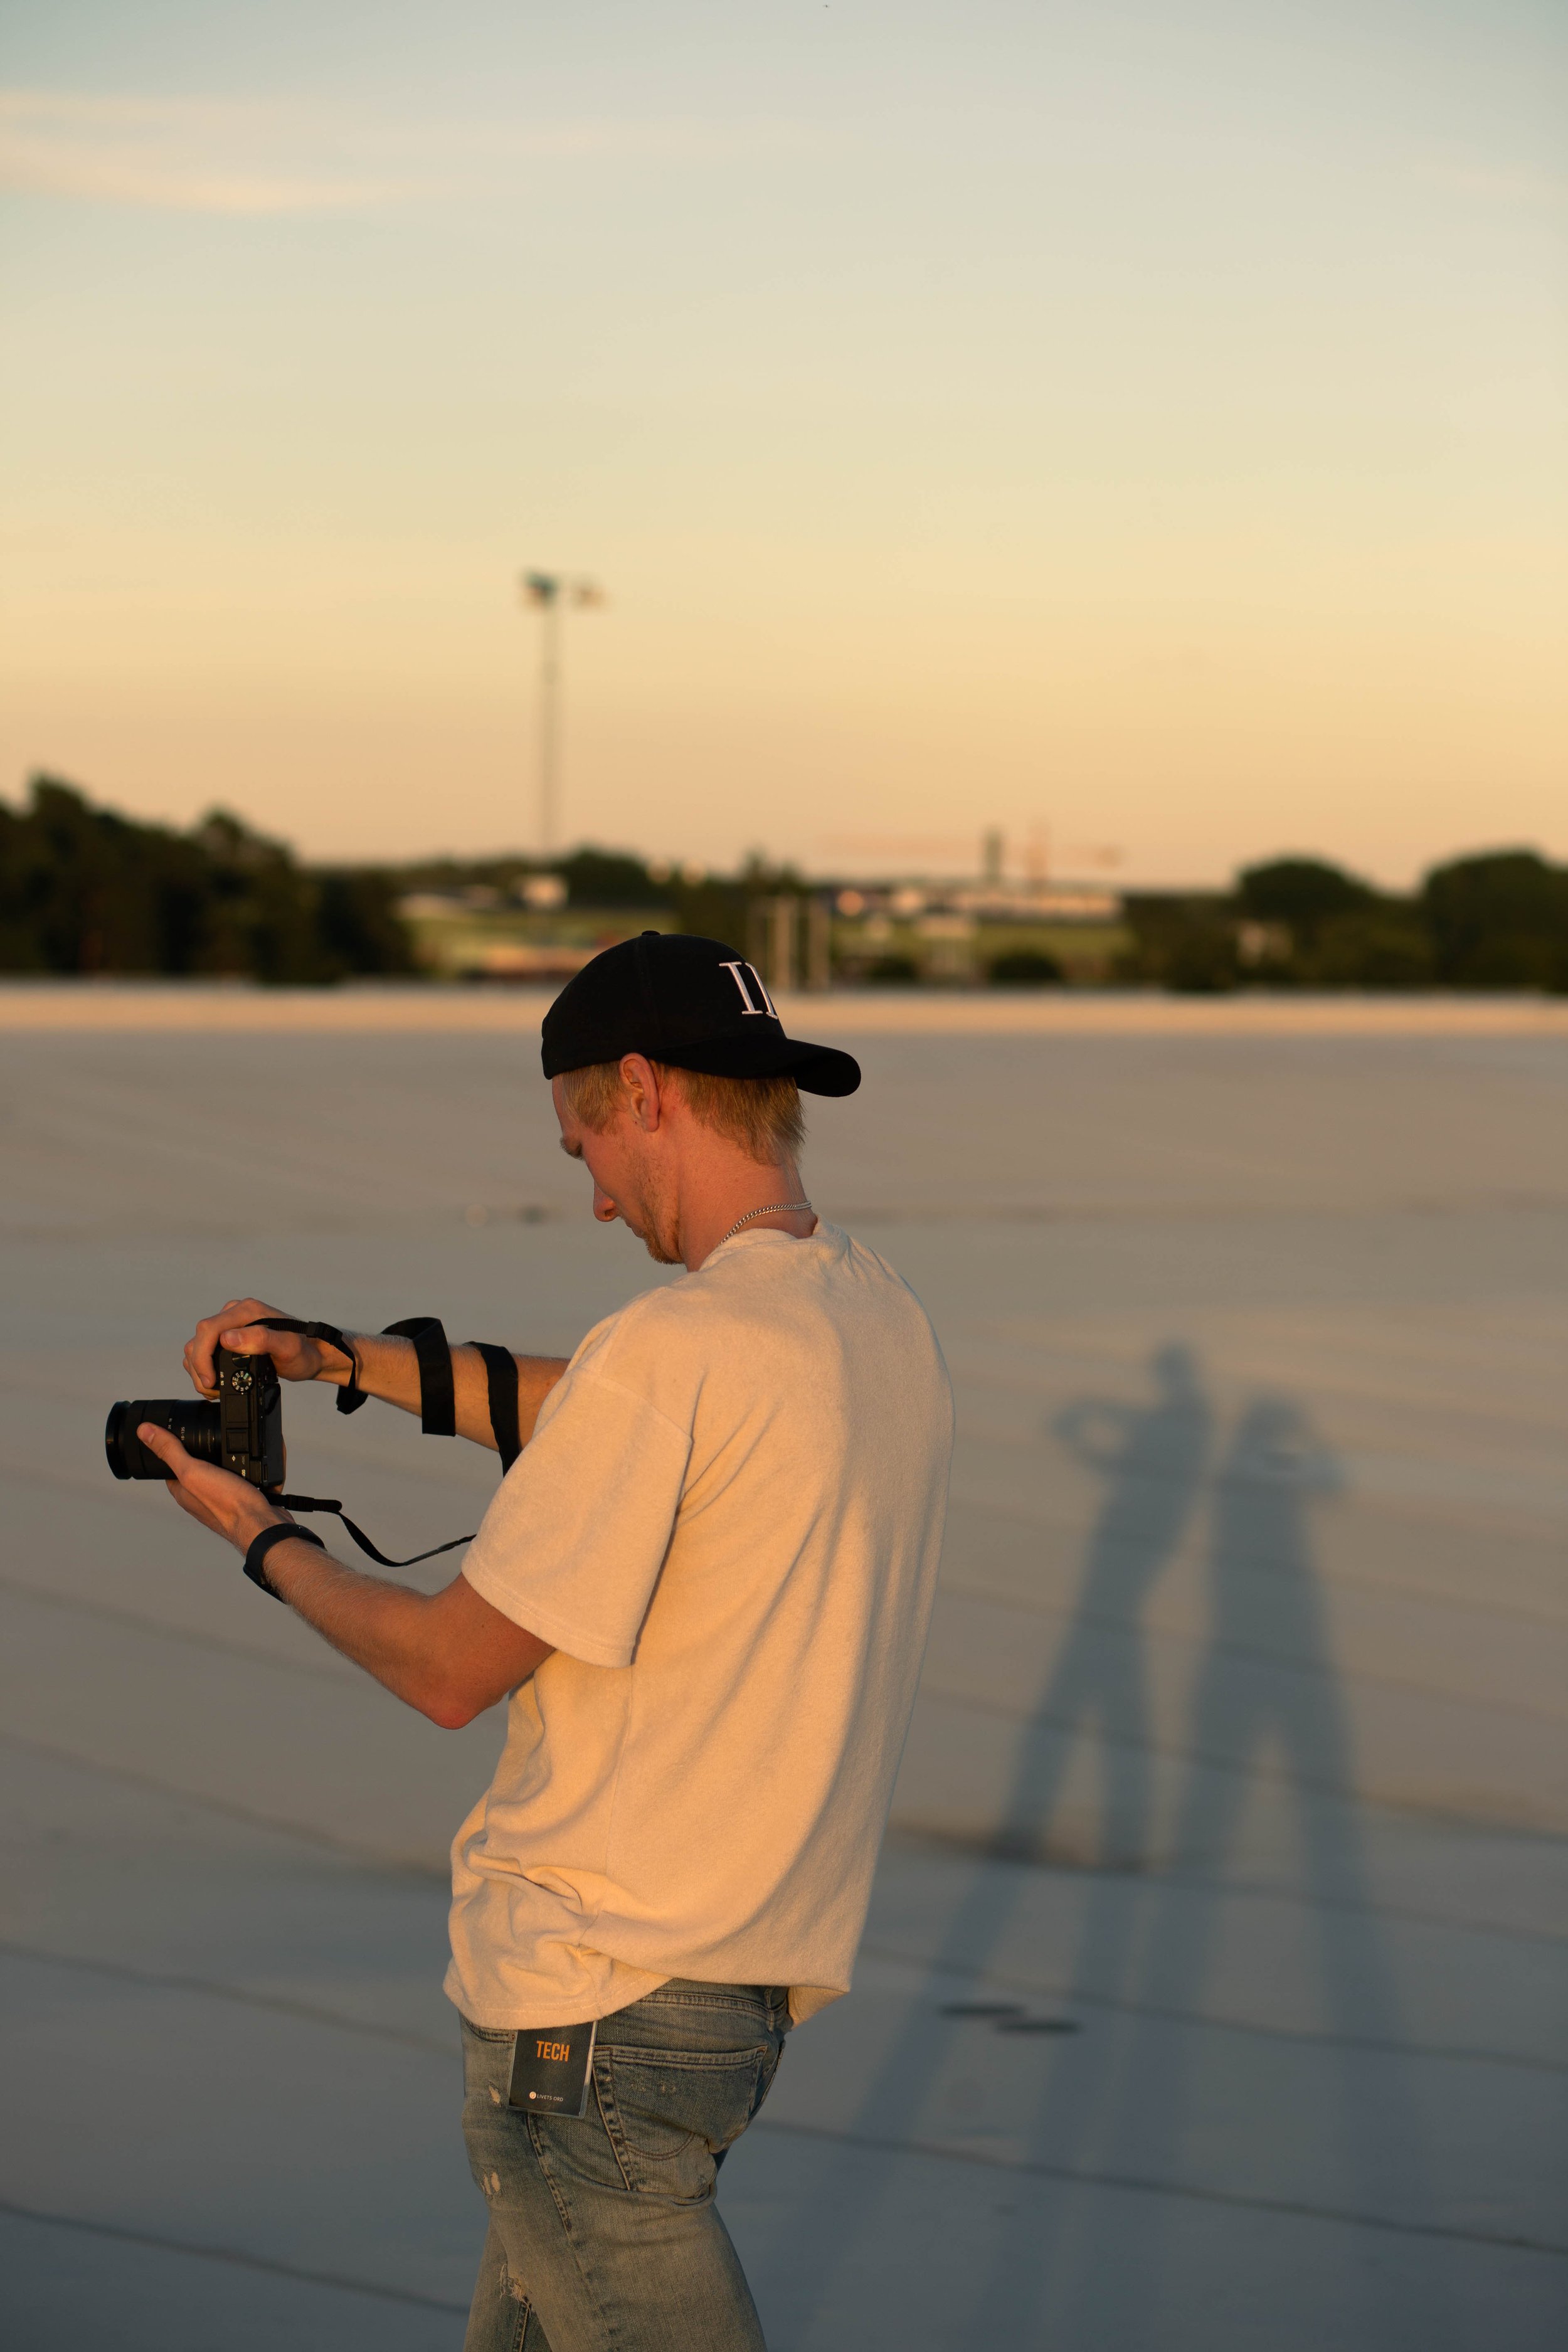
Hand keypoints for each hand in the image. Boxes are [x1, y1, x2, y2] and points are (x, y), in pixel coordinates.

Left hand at [137, 1422, 286, 1554]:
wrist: (263, 1524)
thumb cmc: (227, 1505)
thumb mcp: (192, 1471)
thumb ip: (170, 1451)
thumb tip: (144, 1432)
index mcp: (183, 1490)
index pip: (171, 1463)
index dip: (175, 1444)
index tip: (182, 1429)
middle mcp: (200, 1496)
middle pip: (199, 1465)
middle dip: (209, 1449)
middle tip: (218, 1435)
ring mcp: (223, 1498)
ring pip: (225, 1470)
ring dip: (234, 1458)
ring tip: (241, 1449)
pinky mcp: (244, 1498)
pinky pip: (245, 1477)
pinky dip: (251, 1468)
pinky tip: (256, 1463)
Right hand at [183, 1297, 350, 1397]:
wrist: (311, 1355)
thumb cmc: (302, 1352)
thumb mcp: (287, 1348)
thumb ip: (260, 1340)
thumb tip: (228, 1338)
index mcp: (247, 1311)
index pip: (208, 1329)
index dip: (202, 1357)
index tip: (210, 1380)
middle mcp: (236, 1313)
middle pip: (199, 1338)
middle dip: (199, 1367)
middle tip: (212, 1390)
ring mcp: (231, 1324)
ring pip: (198, 1345)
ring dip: (200, 1369)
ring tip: (214, 1389)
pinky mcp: (230, 1336)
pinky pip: (206, 1349)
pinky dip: (205, 1367)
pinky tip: (215, 1381)